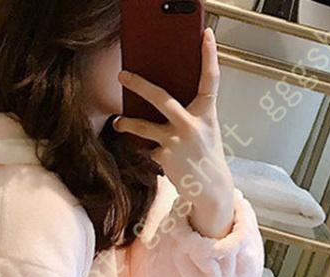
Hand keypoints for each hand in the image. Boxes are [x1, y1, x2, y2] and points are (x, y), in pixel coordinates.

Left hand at [114, 28, 234, 239]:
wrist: (209, 186)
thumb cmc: (204, 153)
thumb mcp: (205, 128)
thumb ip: (190, 112)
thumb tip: (159, 100)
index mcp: (207, 113)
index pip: (211, 80)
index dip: (210, 56)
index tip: (207, 35)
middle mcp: (192, 124)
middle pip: (161, 98)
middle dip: (138, 85)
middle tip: (123, 75)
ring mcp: (176, 140)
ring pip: (143, 126)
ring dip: (126, 123)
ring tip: (118, 122)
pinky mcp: (164, 156)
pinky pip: (148, 148)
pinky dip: (148, 150)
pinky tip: (156, 156)